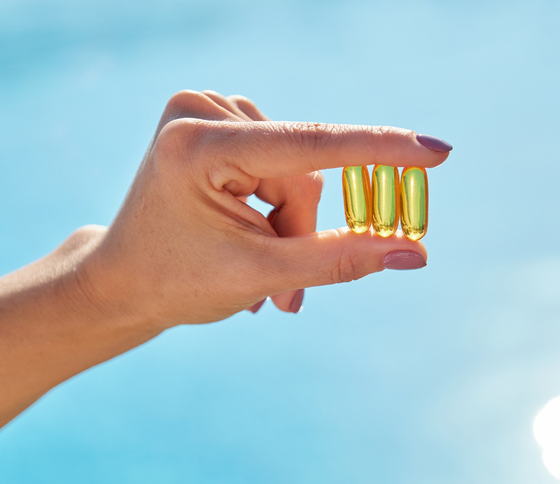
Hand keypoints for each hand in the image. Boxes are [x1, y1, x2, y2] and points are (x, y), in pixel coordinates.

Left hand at [79, 90, 450, 328]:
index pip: (310, 145)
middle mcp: (199, 112)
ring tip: (261, 274)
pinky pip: (280, 163)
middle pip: (303, 172)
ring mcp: (205, 111)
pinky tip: (250, 238)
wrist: (123, 281)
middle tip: (288, 295)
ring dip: (290, 226)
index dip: (379, 152)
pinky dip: (277, 208)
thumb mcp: (261, 277)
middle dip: (301, 233)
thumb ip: (339, 259)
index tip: (437, 152)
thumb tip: (414, 252)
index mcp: (198, 147)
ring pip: (297, 172)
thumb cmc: (178, 283)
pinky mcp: (216, 121)